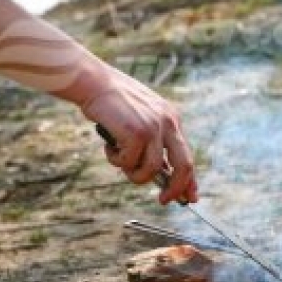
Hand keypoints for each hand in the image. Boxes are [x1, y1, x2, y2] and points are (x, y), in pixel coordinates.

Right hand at [81, 67, 197, 204]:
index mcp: (172, 120)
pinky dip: (116, 160)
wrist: (92, 81)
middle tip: (164, 200)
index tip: (189, 197)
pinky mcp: (137, 132)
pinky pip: (129, 163)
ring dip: (133, 174)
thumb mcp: (141, 119)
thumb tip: (160, 174)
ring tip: (118, 159)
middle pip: (184, 166)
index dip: (189, 180)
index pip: (187, 156)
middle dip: (175, 188)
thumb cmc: (111, 102)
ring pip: (151, 170)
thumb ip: (153, 142)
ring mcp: (154, 127)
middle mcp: (168, 123)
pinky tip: (109, 145)